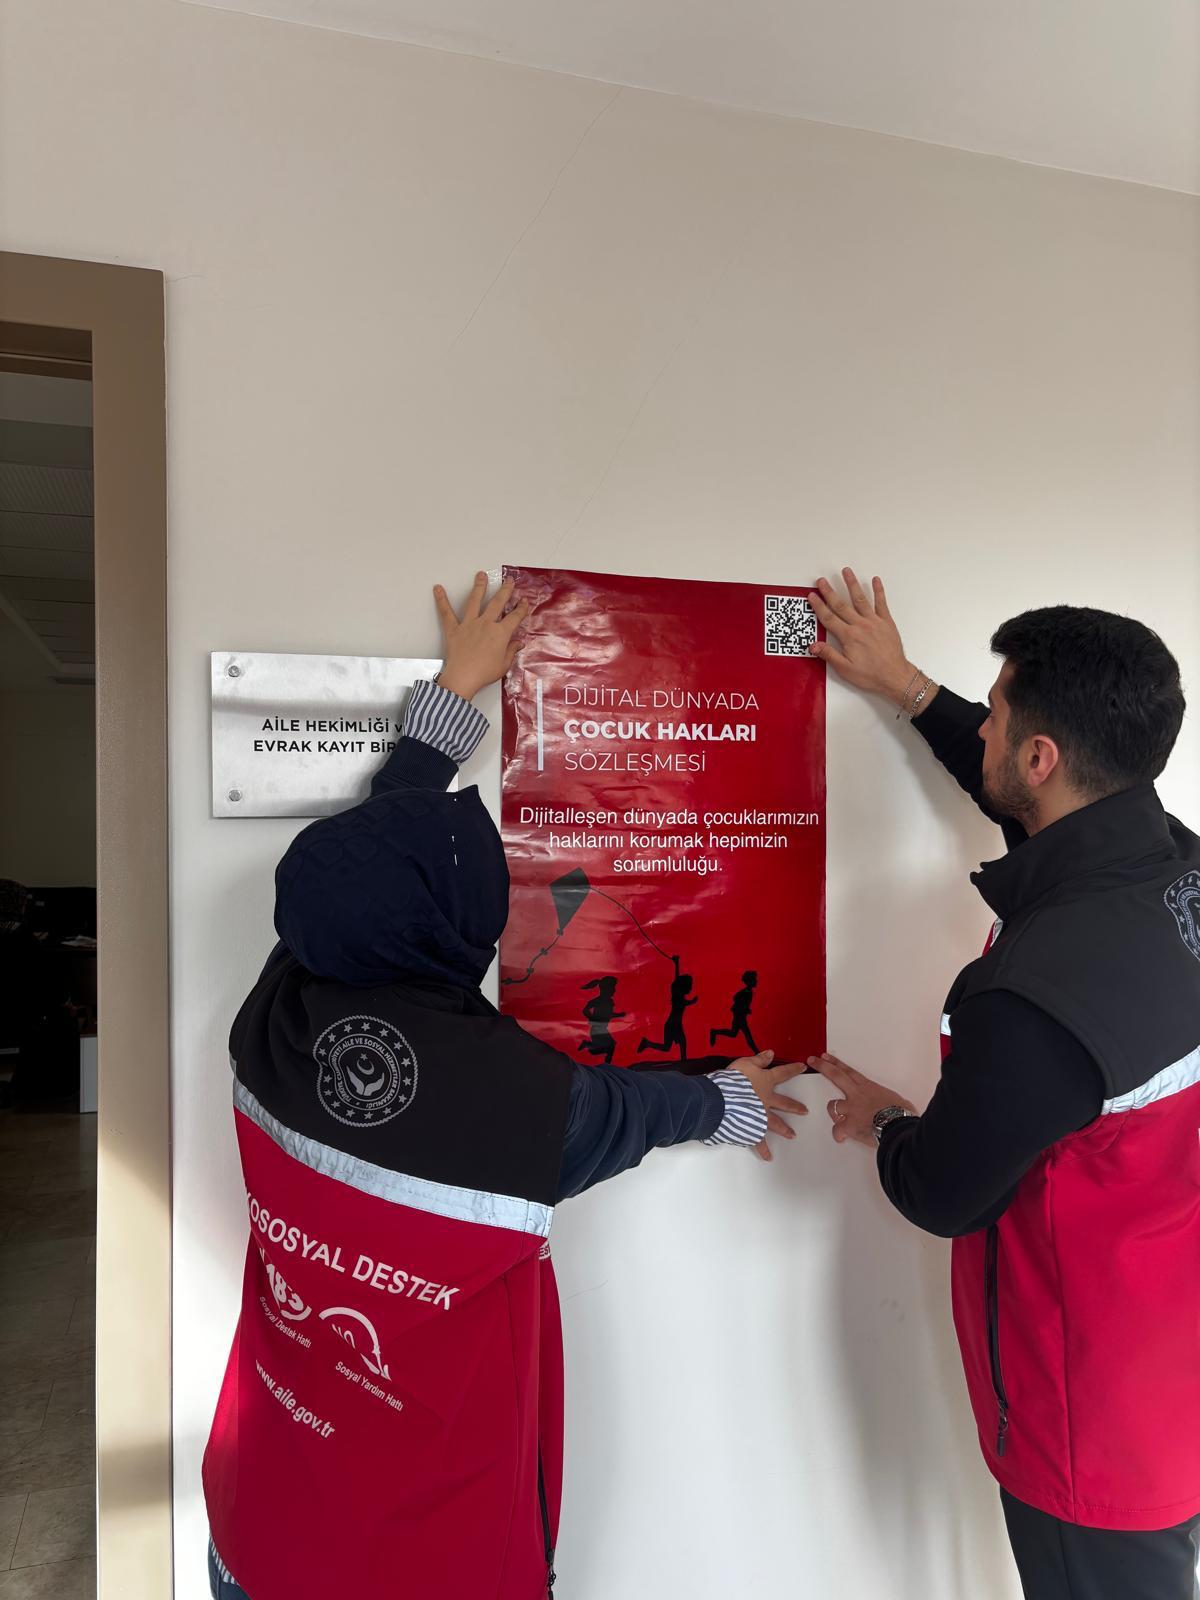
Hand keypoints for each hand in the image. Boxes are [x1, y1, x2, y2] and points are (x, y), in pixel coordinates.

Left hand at [433, 572, 529, 700]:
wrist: (463, 677)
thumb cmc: (484, 673)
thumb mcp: (504, 664)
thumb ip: (511, 651)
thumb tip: (518, 643)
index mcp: (500, 633)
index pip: (515, 617)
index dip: (521, 609)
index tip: (524, 602)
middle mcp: (486, 624)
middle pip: (498, 603)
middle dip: (505, 590)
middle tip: (509, 581)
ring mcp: (469, 624)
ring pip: (475, 601)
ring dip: (479, 587)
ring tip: (481, 575)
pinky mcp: (454, 629)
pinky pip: (446, 613)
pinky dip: (441, 600)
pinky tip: (438, 589)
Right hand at [730, 1049, 809, 1161]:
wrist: (723, 1099)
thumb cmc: (733, 1079)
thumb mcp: (745, 1063)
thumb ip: (758, 1059)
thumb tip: (771, 1053)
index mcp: (765, 1082)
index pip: (782, 1073)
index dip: (793, 1069)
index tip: (803, 1067)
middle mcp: (766, 1100)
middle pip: (784, 1103)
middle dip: (795, 1107)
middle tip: (805, 1112)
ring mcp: (761, 1116)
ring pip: (776, 1123)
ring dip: (785, 1129)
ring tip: (793, 1135)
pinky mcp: (753, 1129)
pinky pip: (759, 1141)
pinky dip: (763, 1150)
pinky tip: (769, 1157)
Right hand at [807, 569, 930, 710]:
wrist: (894, 676)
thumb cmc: (870, 675)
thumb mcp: (845, 669)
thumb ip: (829, 654)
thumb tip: (812, 645)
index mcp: (849, 636)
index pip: (829, 618)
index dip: (819, 606)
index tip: (812, 596)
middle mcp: (860, 625)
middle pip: (841, 605)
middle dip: (830, 592)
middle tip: (822, 581)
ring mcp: (874, 622)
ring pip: (860, 599)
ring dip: (852, 584)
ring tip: (846, 571)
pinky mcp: (886, 622)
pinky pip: (882, 603)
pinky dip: (879, 591)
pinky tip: (875, 580)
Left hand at [809, 1052, 916, 1147]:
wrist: (898, 1126)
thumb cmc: (902, 1114)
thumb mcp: (898, 1101)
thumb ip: (889, 1102)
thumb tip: (895, 1107)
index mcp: (868, 1087)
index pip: (849, 1071)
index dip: (836, 1063)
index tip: (825, 1056)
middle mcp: (857, 1095)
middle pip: (836, 1076)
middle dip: (822, 1067)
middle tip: (812, 1060)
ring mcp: (851, 1109)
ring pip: (832, 1106)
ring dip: (834, 1112)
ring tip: (839, 1119)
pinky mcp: (848, 1125)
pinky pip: (838, 1130)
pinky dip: (839, 1134)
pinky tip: (842, 1138)